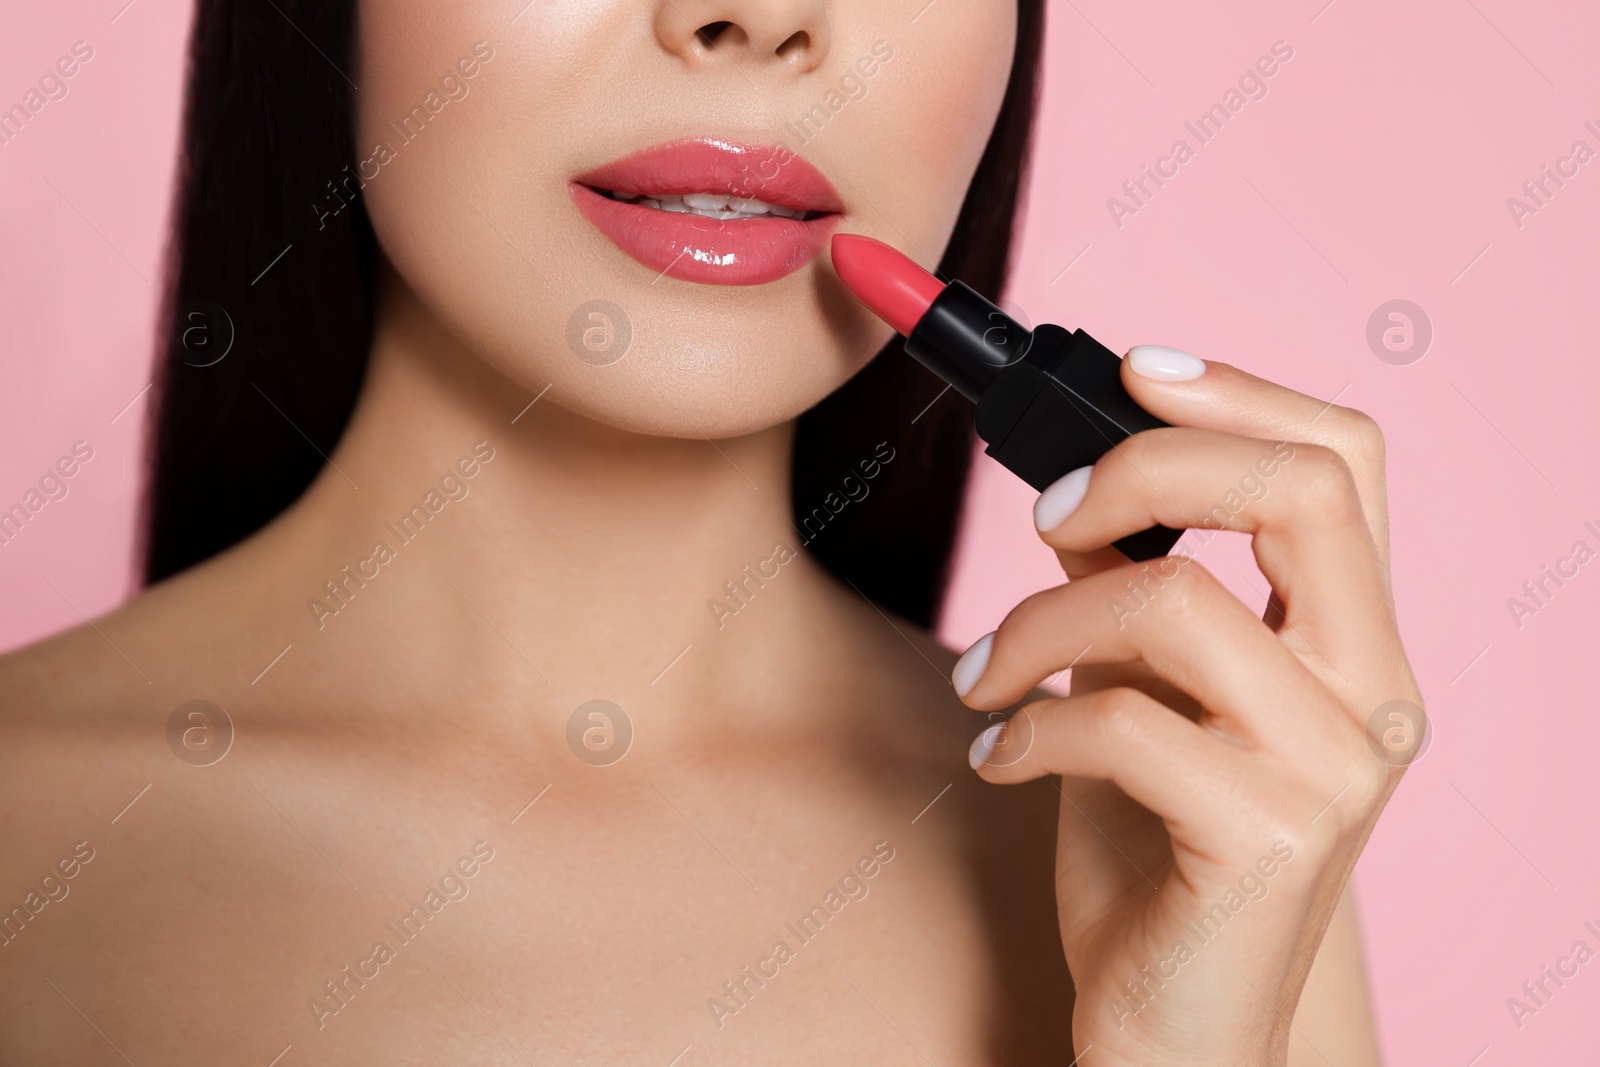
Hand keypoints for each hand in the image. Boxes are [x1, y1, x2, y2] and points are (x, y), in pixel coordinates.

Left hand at [952, 346, 1420, 1065]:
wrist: (1172, 1019)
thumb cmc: (1153, 849)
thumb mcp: (1147, 693)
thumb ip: (1140, 593)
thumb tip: (1077, 489)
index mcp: (1353, 643)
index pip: (1344, 462)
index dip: (1240, 393)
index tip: (1131, 373)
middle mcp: (1374, 695)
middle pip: (1297, 489)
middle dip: (1144, 469)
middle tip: (1047, 517)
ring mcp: (1334, 769)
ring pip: (1177, 602)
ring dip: (1041, 619)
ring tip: (985, 673)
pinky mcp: (1270, 838)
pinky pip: (1122, 719)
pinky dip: (1027, 721)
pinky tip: (998, 752)